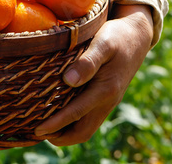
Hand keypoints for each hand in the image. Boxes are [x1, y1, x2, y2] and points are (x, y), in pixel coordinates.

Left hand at [34, 4, 153, 145]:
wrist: (136, 35)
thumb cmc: (116, 36)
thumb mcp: (103, 43)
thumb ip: (87, 62)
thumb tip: (69, 80)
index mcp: (105, 89)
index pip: (76, 113)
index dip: (56, 124)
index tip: (37, 130)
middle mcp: (107, 100)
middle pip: (83, 131)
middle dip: (60, 137)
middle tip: (36, 133)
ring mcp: (107, 101)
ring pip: (86, 128)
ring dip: (66, 133)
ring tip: (43, 129)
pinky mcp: (104, 97)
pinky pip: (88, 117)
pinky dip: (72, 122)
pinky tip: (56, 114)